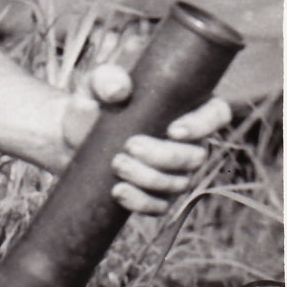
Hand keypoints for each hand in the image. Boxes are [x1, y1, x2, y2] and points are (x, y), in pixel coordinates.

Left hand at [62, 62, 231, 214]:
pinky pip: (160, 206)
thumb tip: (118, 90)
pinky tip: (118, 191)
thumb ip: (106, 80)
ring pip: (178, 183)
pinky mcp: (154, 194)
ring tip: (116, 163)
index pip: (216, 114)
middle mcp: (188, 142)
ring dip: (148, 178)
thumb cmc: (94, 103)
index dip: (202, 125)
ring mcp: (174, 171)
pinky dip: (141, 202)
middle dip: (164, 156)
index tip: (173, 131)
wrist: (70, 135)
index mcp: (186, 108)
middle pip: (196, 156)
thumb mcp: (95, 85)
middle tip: (130, 145)